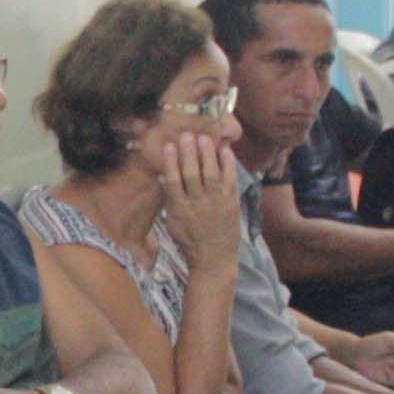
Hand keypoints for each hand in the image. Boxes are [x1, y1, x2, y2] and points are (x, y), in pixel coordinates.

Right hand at [147, 128, 242, 264]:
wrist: (214, 259)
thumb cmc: (189, 241)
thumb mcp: (172, 224)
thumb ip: (168, 200)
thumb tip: (161, 176)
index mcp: (180, 210)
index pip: (174, 181)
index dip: (171, 162)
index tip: (169, 145)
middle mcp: (198, 204)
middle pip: (192, 173)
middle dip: (189, 152)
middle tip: (186, 134)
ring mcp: (217, 203)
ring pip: (211, 173)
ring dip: (207, 154)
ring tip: (203, 137)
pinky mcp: (232, 202)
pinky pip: (230, 179)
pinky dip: (228, 163)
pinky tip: (224, 149)